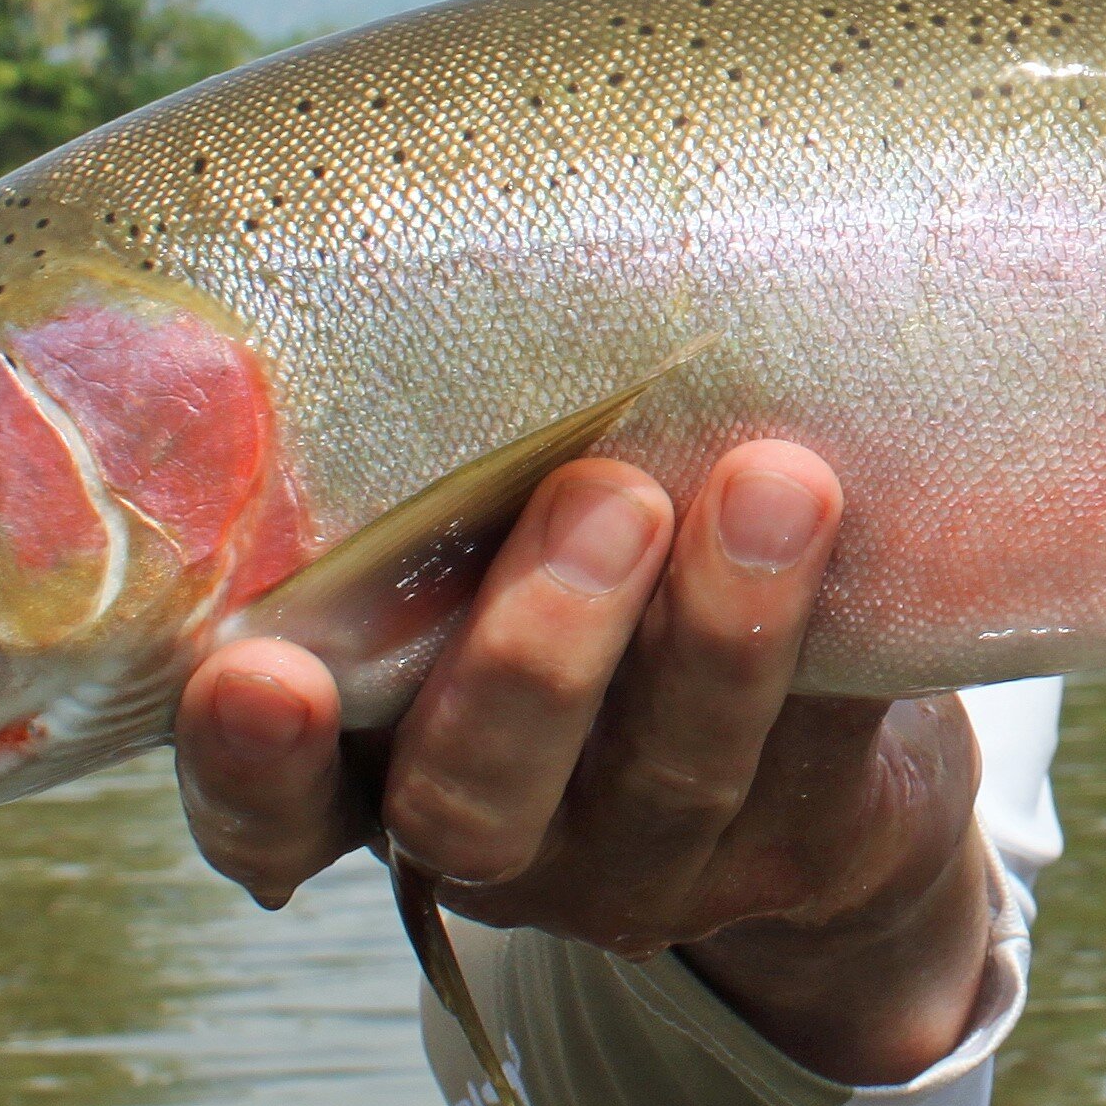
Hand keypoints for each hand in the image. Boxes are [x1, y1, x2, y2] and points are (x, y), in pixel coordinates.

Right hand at [173, 441, 994, 1085]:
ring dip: (722, 630)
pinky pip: (818, 756)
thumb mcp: (496, 536)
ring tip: (773, 484)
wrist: (813, 761)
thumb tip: (444, 245)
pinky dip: (837, 639)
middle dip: (531, 658)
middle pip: (474, 798)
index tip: (256, 674)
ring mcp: (648, 860)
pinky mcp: (800, 850)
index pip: (271, 809)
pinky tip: (856, 524)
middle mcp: (497, 832)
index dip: (250, 763)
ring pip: (670, 773)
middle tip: (603, 501)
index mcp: (379, 760)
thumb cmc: (607, 586)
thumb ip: (456, 472)